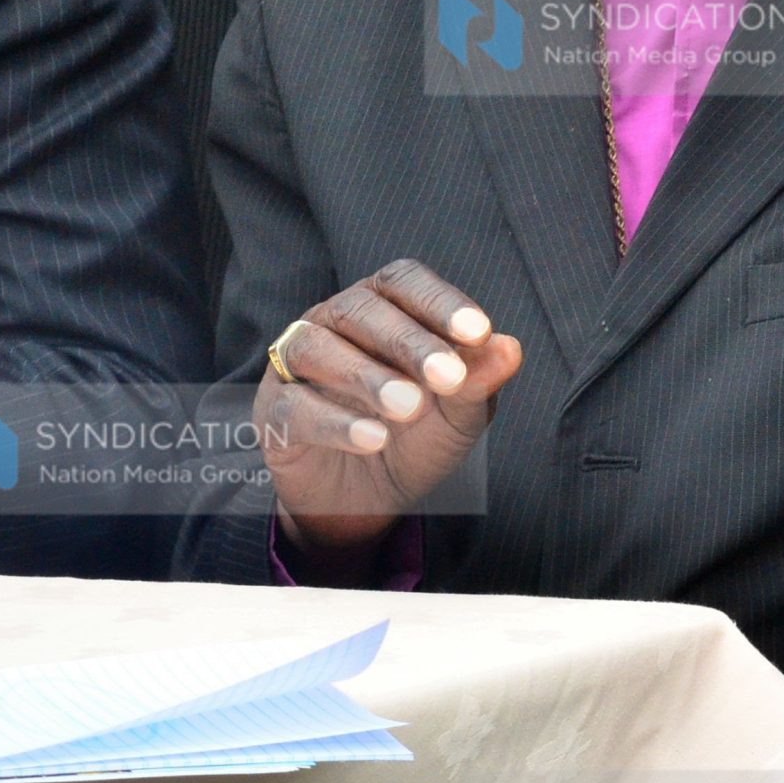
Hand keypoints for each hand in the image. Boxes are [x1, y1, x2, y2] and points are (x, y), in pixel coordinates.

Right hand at [259, 260, 521, 565]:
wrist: (370, 499)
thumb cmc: (418, 435)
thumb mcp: (458, 413)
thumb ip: (479, 380)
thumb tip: (509, 348)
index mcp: (384, 306)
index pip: (406, 283)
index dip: (440, 302)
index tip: (478, 333)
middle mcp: (334, 321)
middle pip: (363, 310)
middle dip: (409, 342)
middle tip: (447, 377)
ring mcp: (296, 362)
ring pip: (318, 348)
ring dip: (368, 376)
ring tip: (409, 407)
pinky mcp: (275, 410)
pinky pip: (295, 405)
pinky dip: (335, 422)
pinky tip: (374, 439)